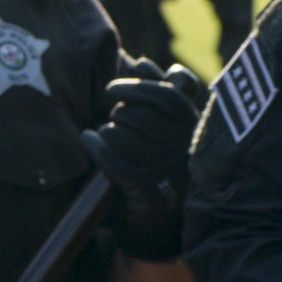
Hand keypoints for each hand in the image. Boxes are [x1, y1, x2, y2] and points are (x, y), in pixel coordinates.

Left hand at [82, 58, 206, 261]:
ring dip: (106, 134)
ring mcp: (169, 173)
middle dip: (118, 115)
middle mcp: (184, 149)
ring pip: (125, 139)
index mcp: (192, 126)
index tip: (111, 90)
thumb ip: (158, 90)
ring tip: (102, 135)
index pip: (166, 96)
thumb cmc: (156, 161)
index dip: (136, 87)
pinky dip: (98, 150)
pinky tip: (89, 141)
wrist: (159, 219)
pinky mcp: (152, 196)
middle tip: (112, 121)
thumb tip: (144, 62)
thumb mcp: (163, 123)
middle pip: (141, 117)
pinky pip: (118, 166)